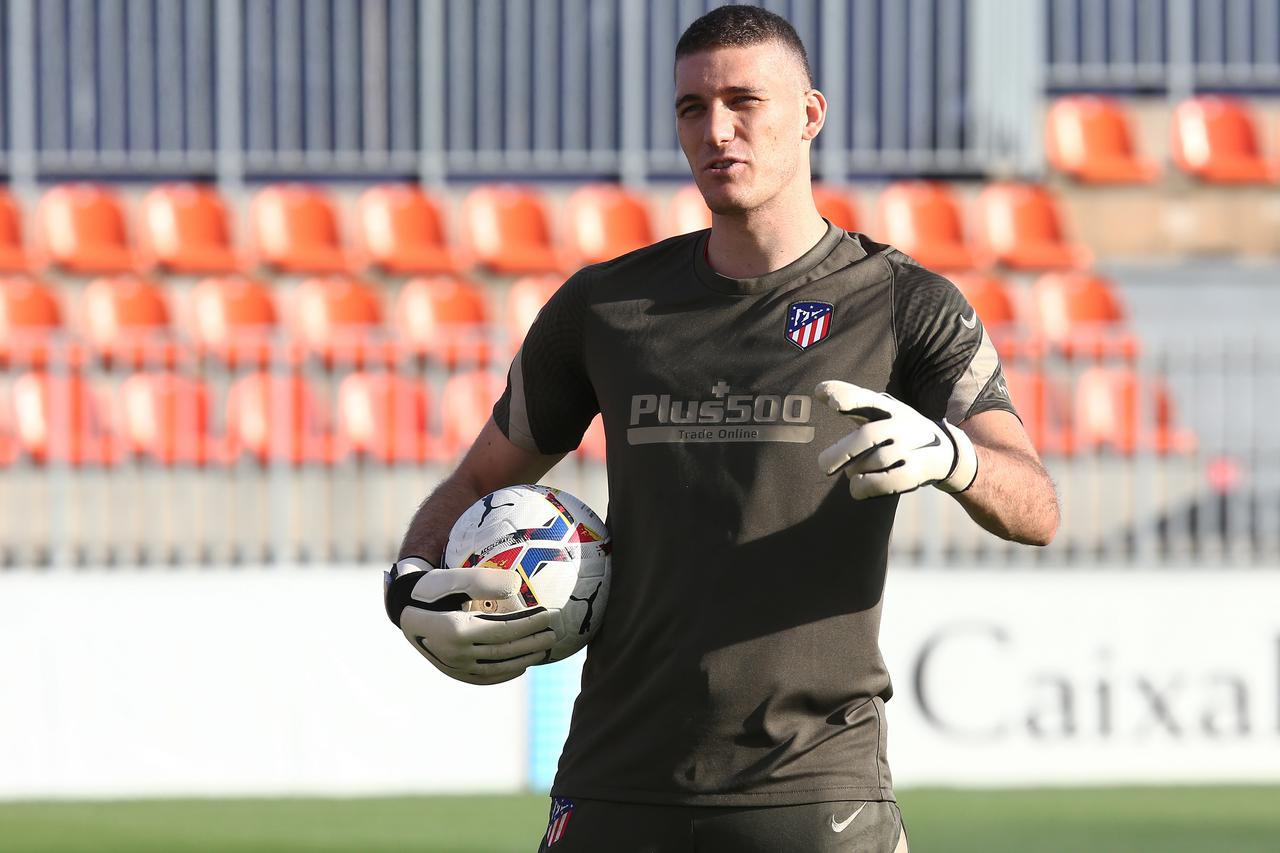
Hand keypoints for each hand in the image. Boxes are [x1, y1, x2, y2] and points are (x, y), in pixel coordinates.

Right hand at [384, 557, 556, 685]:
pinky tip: (521, 666)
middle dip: (532, 642)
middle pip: (503, 650)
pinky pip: (483, 677)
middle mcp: (454, 653)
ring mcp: (453, 666)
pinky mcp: (452, 672)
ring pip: (496, 666)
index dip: (528, 624)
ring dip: (524, 659)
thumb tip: (516, 585)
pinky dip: (505, 673)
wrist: (405, 608)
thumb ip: (484, 580)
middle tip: (553, 634)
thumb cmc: (433, 587)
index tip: (548, 614)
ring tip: (543, 649)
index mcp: (455, 630)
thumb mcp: (454, 577)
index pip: (502, 629)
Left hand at [814, 380, 977, 498]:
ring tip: (849, 474)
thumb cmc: (897, 430)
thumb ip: (851, 401)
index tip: (832, 402)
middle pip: (868, 436)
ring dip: (855, 471)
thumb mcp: (880, 411)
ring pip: (875, 460)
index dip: (850, 398)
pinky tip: (857, 488)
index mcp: (889, 408)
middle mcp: (901, 424)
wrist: (944, 452)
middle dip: (843, 452)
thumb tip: (816, 390)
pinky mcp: (918, 470)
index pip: (867, 399)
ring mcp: (912, 447)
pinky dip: (868, 486)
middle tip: (822, 465)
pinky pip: (889, 481)